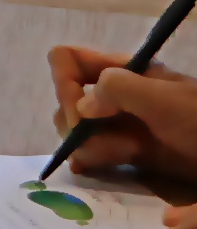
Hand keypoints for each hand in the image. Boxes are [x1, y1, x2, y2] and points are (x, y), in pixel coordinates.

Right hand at [49, 45, 196, 183]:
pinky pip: (94, 153)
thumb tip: (83, 105)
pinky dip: (88, 160)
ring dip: (85, 144)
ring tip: (112, 157)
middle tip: (94, 140)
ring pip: (78, 129)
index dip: (63, 81)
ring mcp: (123, 125)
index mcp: (125, 71)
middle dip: (74, 121)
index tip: (81, 110)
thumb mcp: (164, 99)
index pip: (68, 60)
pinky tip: (92, 168)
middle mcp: (118, 95)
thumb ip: (118, 89)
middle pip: (67, 98)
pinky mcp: (131, 153)